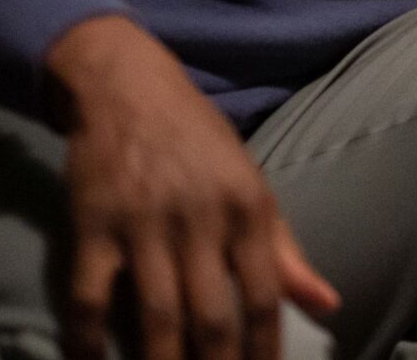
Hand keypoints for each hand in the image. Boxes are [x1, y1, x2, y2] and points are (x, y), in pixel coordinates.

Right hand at [47, 15, 340, 359]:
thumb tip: (327, 302)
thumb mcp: (250, 183)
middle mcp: (201, 218)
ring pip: (156, 315)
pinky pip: (90, 295)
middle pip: (211, 317)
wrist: (128, 84)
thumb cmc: (198, 141)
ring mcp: (144, 222)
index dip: (264, 351)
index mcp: (248, 208)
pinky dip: (89, 339)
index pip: (264, 296)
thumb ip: (284, 249)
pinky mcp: (93, 223)